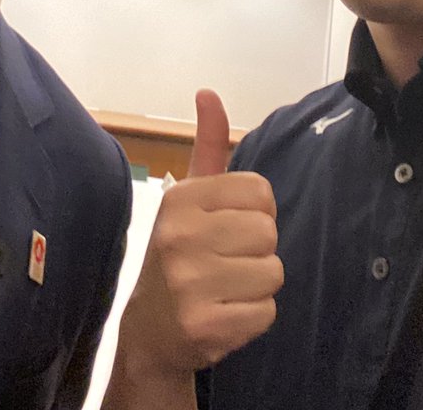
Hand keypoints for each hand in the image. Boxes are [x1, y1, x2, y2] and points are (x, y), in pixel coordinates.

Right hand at [115, 90, 282, 383]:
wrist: (149, 332)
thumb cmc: (178, 253)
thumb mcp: (189, 196)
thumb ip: (208, 146)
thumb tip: (208, 92)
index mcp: (181, 198)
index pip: (261, 192)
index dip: (254, 213)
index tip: (227, 228)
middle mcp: (181, 236)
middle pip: (269, 233)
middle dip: (256, 251)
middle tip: (224, 263)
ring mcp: (190, 283)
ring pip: (273, 272)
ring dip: (257, 285)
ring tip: (224, 289)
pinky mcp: (205, 325)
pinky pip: (266, 312)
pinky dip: (253, 318)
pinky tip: (224, 314)